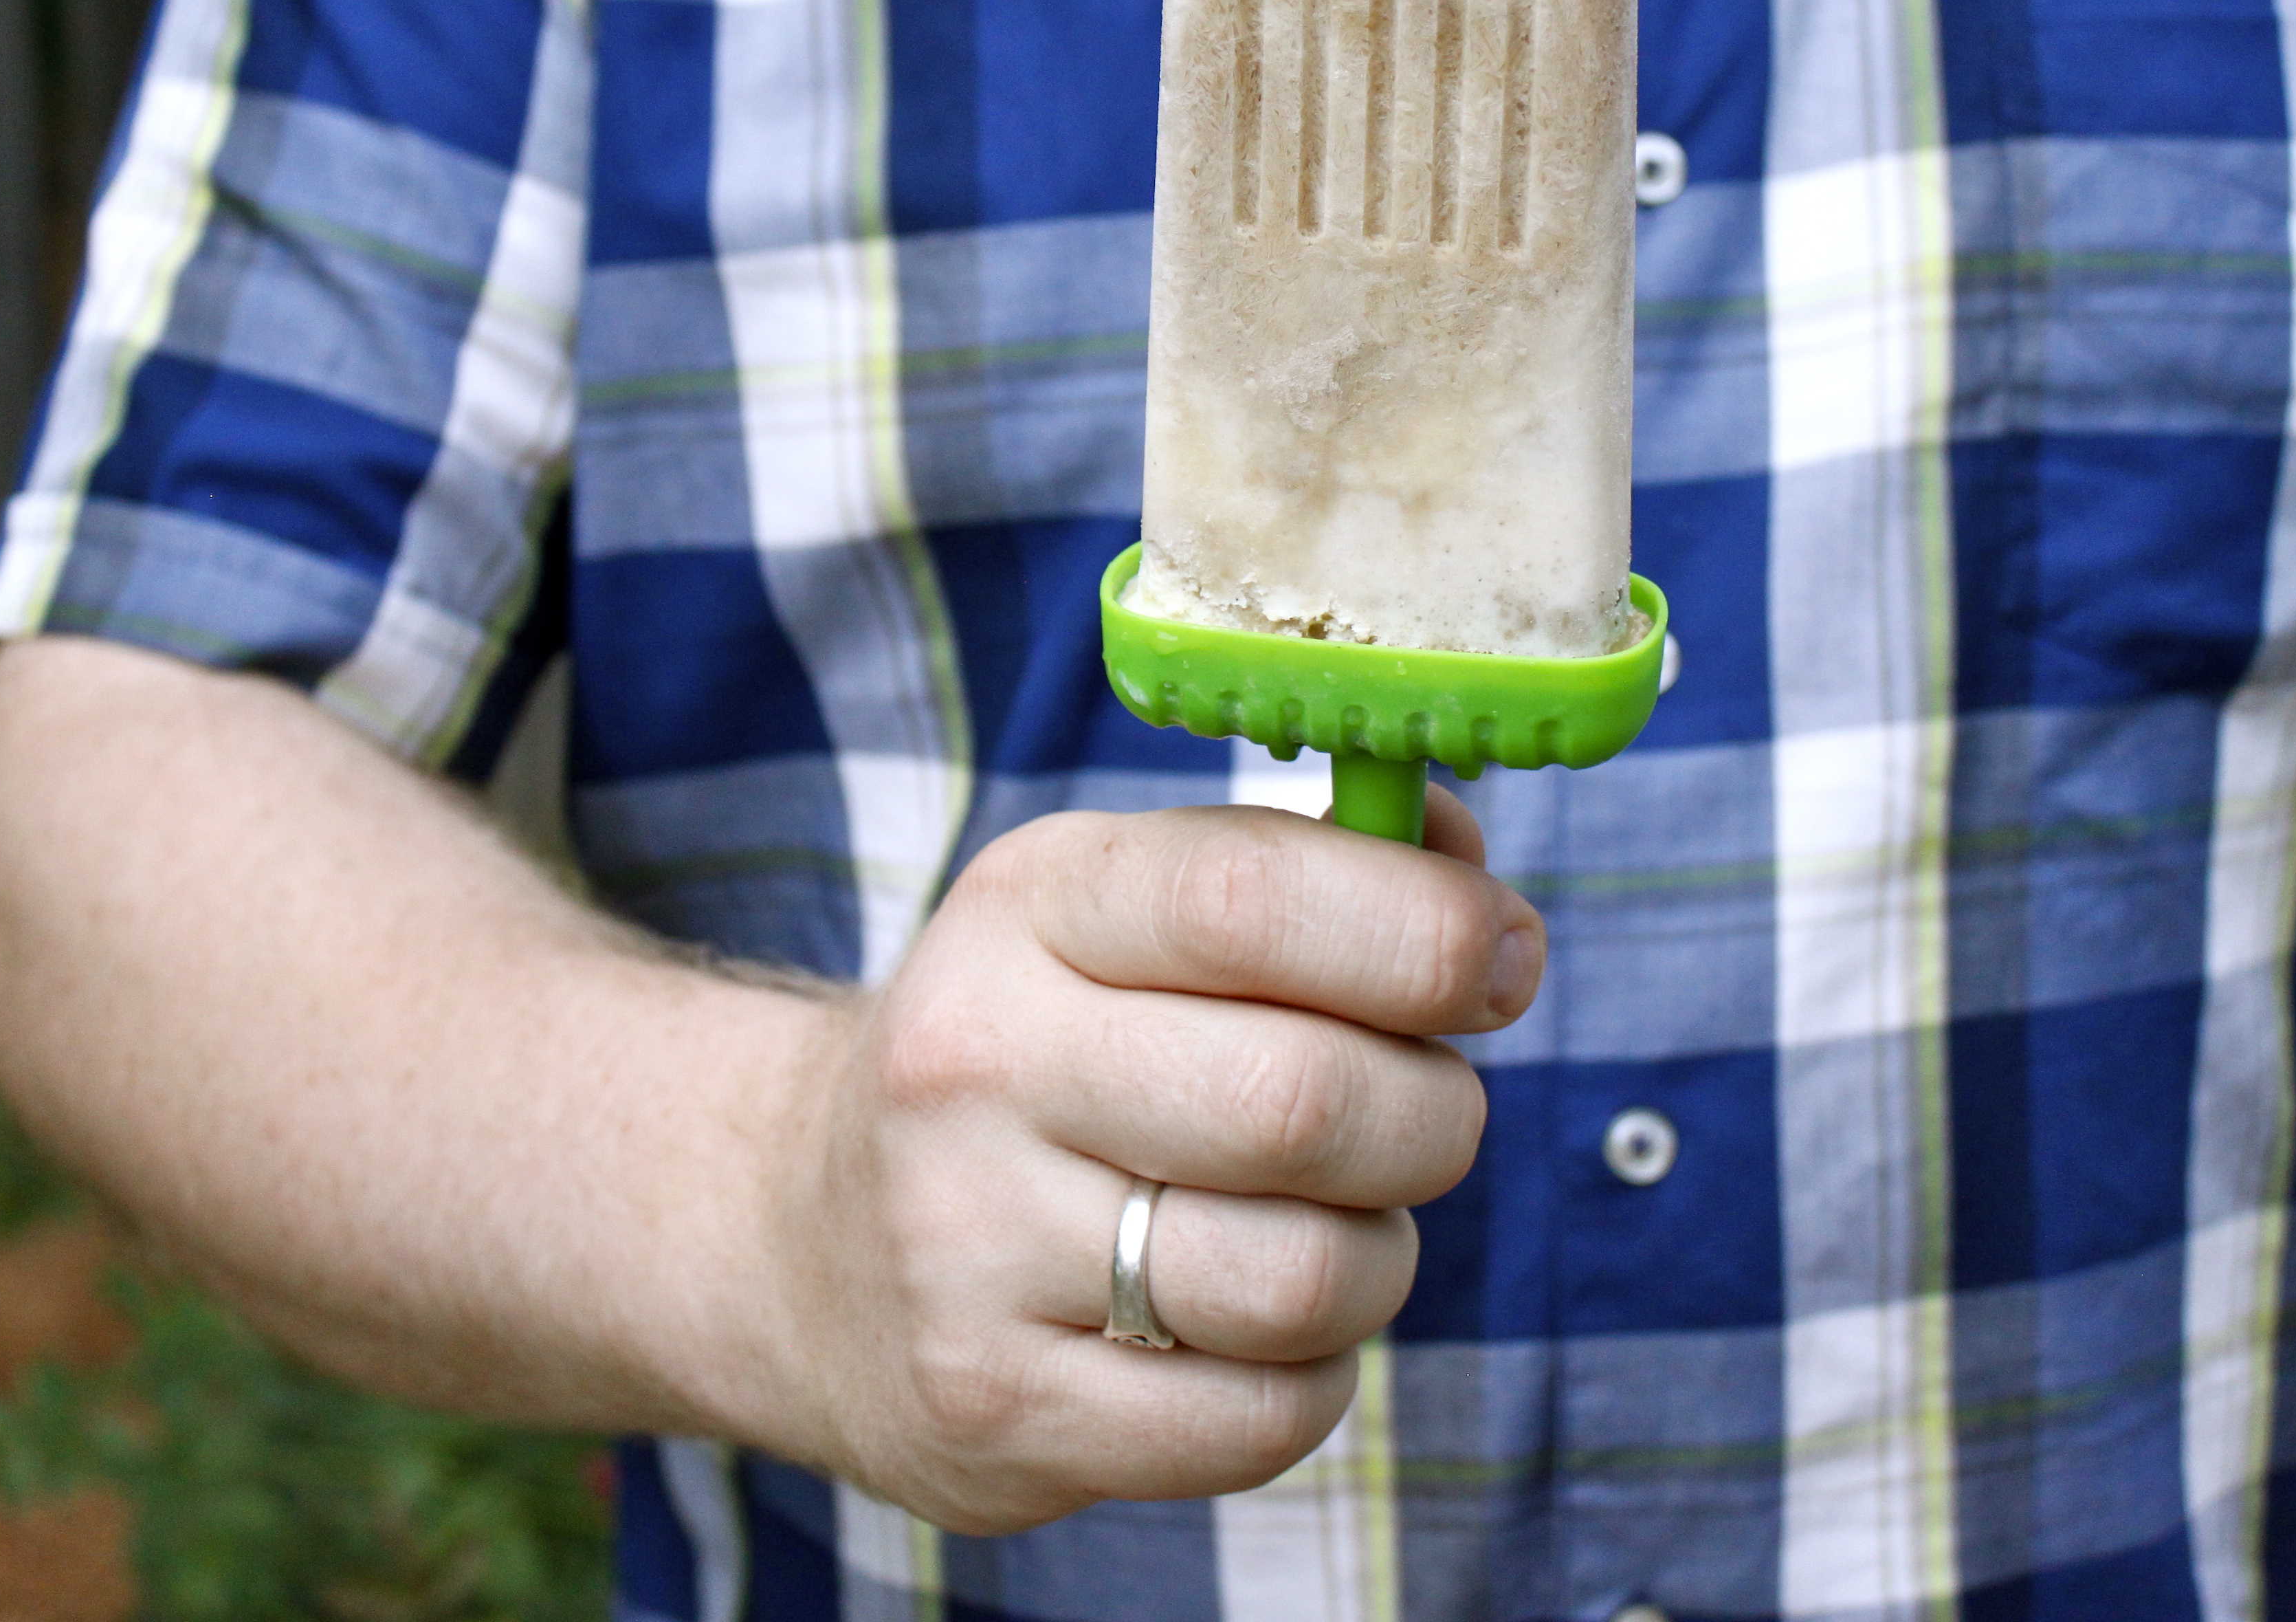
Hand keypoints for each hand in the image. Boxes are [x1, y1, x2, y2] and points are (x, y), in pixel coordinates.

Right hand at [758, 789, 1536, 1532]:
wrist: (794, 1234)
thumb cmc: (1040, 1050)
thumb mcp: (1126, 910)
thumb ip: (1315, 874)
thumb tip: (1481, 899)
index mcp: (1031, 906)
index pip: (1249, 896)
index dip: (1423, 930)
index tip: (1500, 961)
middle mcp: (976, 1063)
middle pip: (1305, 1104)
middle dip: (1430, 1115)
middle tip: (1423, 1112)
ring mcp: (967, 1248)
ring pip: (1302, 1280)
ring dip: (1377, 1259)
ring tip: (1331, 1228)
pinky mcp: (994, 1410)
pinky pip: (1258, 1423)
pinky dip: (1308, 1379)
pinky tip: (1258, 1330)